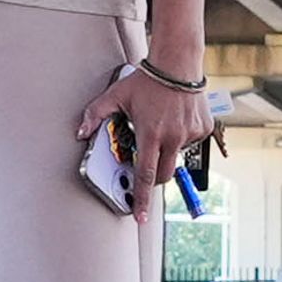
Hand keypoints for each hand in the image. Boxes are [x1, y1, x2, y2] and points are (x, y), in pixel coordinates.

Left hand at [77, 62, 208, 209]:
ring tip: (161, 123)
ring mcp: (189, 134)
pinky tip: (175, 117)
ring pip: (177, 156)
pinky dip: (181, 136)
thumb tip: (80, 132)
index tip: (141, 217)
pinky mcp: (202, 129)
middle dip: (154, 177)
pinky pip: (190, 142)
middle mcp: (172, 138)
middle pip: (163, 174)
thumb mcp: (116, 95)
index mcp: (150, 134)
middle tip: (148, 163)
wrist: (178, 63)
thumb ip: (95, 115)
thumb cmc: (146, 80)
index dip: (142, 199)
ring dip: (167, 149)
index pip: (145, 176)